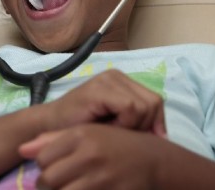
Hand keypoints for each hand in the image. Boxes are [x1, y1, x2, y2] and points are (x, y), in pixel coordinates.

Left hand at [20, 124, 165, 189]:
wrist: (154, 160)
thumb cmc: (114, 143)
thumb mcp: (85, 132)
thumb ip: (52, 139)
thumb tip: (22, 150)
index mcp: (82, 135)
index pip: (43, 158)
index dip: (43, 167)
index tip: (50, 169)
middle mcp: (91, 155)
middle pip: (50, 179)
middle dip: (47, 185)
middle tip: (56, 183)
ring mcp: (103, 178)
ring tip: (67, 187)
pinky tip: (82, 189)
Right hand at [39, 69, 166, 137]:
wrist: (50, 128)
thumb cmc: (82, 129)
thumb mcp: (117, 124)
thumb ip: (138, 123)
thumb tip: (164, 136)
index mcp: (122, 81)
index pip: (156, 100)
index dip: (156, 123)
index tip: (142, 139)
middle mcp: (116, 75)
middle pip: (154, 102)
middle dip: (144, 125)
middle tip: (123, 134)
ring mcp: (107, 79)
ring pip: (144, 105)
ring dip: (131, 125)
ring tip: (112, 130)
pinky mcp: (99, 88)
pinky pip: (130, 107)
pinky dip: (124, 123)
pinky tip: (107, 127)